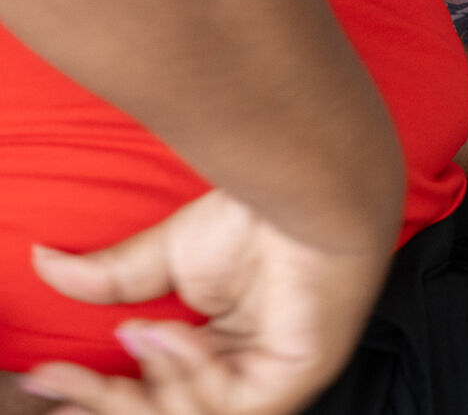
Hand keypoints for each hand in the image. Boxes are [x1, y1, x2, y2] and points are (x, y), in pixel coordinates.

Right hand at [20, 191, 387, 414]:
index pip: (154, 393)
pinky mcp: (291, 380)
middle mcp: (246, 371)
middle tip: (60, 380)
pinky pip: (226, 409)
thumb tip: (47, 265)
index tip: (47, 382)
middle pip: (166, 412)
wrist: (304, 191)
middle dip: (106, 404)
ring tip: (143, 331)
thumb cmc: (254, 216)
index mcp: (220, 349)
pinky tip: (176, 334)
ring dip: (150, 382)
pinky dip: (187, 374)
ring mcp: (272, 380)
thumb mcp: (165, 257)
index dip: (100, 396)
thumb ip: (113, 280)